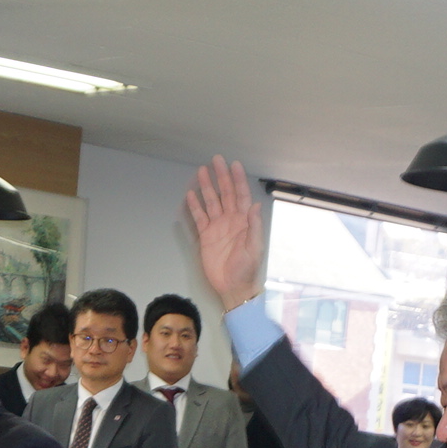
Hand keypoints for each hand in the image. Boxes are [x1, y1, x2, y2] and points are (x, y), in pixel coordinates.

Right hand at [185, 157, 266, 311]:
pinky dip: (195, 206)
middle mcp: (231, 220)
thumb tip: (255, 206)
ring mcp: (218, 227)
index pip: (241, 195)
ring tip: (202, 171)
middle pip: (225, 194)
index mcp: (245, 221)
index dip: (238, 180)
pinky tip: (191, 195)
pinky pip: (199, 218)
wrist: (233, 287)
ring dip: (207, 187)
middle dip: (221, 177)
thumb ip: (254, 226)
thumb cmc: (247, 269)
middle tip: (216, 160)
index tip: (234, 165)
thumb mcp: (254, 248)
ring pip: (211, 202)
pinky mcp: (206, 236)